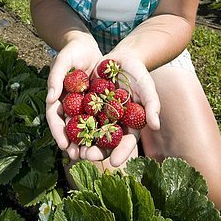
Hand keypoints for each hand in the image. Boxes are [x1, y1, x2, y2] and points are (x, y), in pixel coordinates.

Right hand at [45, 38, 101, 160]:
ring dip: (89, 141)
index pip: (54, 118)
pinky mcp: (97, 103)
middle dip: (74, 143)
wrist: (88, 46)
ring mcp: (83, 105)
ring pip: (85, 126)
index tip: (63, 145)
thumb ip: (56, 77)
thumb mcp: (62, 61)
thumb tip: (50, 98)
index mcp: (57, 98)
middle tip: (80, 156)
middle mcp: (69, 105)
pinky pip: (100, 117)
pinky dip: (103, 128)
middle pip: (70, 127)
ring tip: (95, 155)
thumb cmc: (72, 52)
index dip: (58, 132)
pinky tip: (111, 140)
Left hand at [75, 49, 159, 166]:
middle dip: (96, 151)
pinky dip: (72, 123)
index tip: (113, 162)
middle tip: (86, 156)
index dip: (121, 152)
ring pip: (90, 133)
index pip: (127, 142)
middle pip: (105, 142)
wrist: (120, 57)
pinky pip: (79, 116)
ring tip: (73, 149)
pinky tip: (64, 128)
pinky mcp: (87, 105)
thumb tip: (155, 125)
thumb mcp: (146, 85)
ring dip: (81, 142)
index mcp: (130, 124)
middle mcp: (114, 123)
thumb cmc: (138, 73)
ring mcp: (99, 115)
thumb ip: (152, 103)